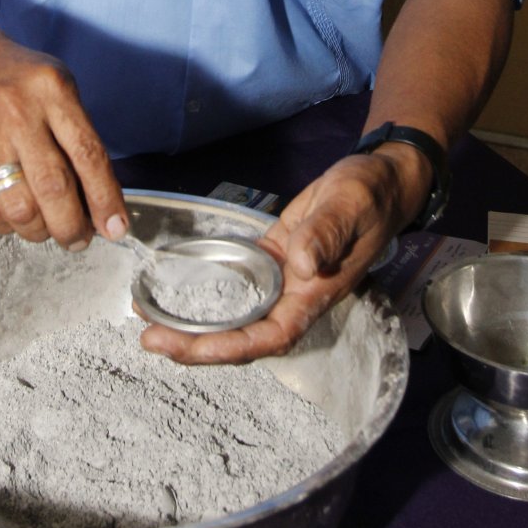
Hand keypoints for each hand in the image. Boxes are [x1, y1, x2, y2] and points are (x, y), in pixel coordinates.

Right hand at [0, 32, 128, 249]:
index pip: (87, 154)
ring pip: (19, 208)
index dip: (105, 199)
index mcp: (53, 92)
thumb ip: (81, 141)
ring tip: (47, 228)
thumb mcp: (62, 91)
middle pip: (52, 188)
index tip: (116, 229)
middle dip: (72, 227)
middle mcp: (18, 113)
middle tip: (79, 239)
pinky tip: (16, 217)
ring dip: (40, 232)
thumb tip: (101, 206)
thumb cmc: (23, 84)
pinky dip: (8, 227)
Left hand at [139, 148, 426, 363]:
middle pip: (242, 338)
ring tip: (147, 322)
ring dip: (194, 326)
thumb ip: (326, 234)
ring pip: (234, 318)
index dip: (229, 347)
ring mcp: (280, 284)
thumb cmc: (370, 194)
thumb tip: (301, 263)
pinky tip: (171, 293)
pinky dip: (203, 296)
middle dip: (197, 346)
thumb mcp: (350, 205)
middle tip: (149, 339)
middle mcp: (293, 298)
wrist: (379, 180)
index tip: (188, 347)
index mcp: (314, 294)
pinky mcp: (269, 264)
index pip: (269, 336)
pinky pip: (233, 290)